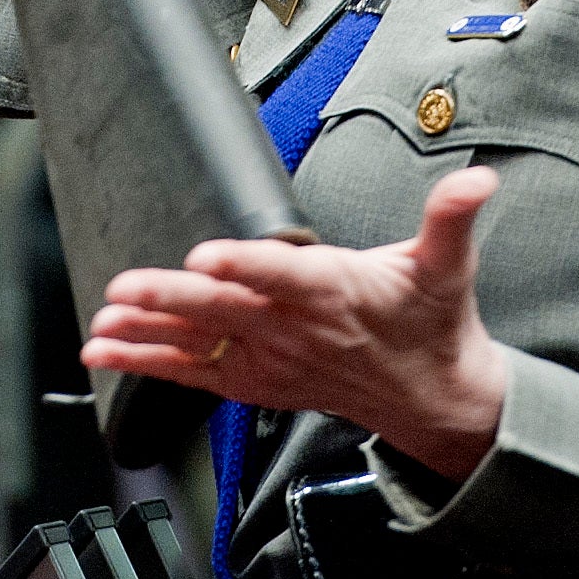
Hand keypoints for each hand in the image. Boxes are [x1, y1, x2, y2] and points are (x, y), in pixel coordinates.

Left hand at [81, 166, 512, 484]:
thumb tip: (478, 180)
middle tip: (124, 289)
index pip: (284, 276)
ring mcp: (270, 360)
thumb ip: (452, 217)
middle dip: (170, 300)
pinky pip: (192, 374)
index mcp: (335, 292)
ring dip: (145, 337)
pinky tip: (105, 353)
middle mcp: (294, 329)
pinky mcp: (254, 381)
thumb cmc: (429, 323)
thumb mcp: (448, 265)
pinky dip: (146, 363)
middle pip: (225, 312)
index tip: (206, 256)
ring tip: (100, 329)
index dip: (245, 266)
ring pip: (198, 347)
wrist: (431, 398)